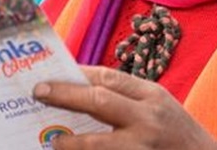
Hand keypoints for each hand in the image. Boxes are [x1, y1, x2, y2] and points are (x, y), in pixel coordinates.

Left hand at [33, 65, 216, 149]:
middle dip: (65, 95)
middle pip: (99, 102)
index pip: (108, 78)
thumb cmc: (177, 131)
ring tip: (53, 142)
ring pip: (99, 144)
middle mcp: (148, 119)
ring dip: (72, 143)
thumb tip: (78, 87)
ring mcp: (143, 147)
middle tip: (39, 92)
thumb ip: (126, 96)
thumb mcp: (158, 104)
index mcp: (152, 96)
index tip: (52, 75)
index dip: (77, 75)